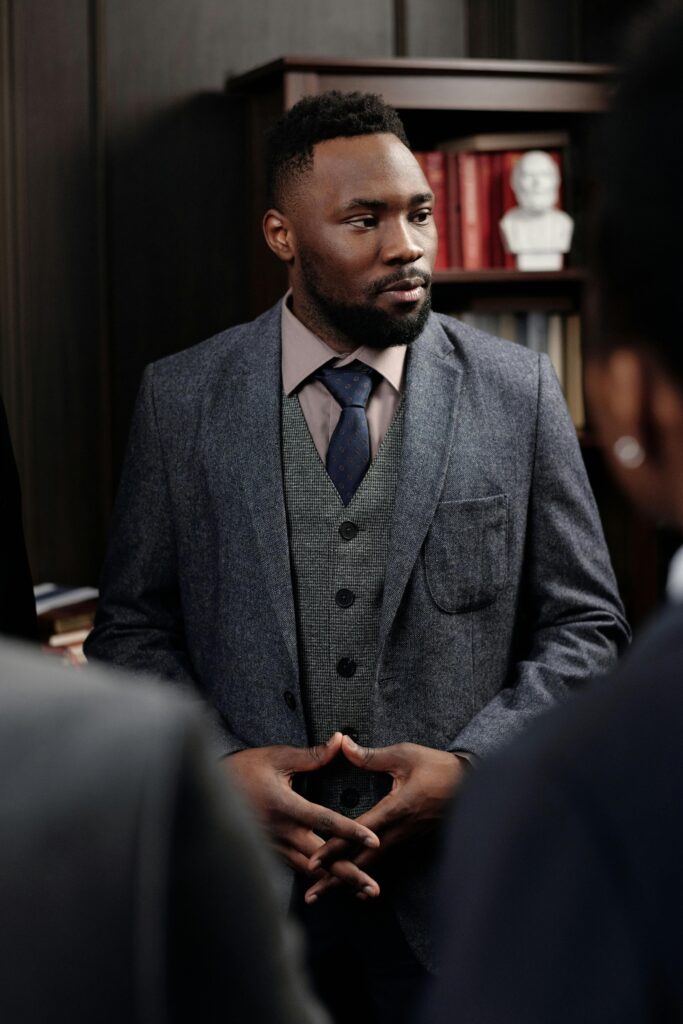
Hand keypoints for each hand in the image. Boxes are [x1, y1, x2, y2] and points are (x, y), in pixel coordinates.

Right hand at [225, 732, 380, 896]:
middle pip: (322, 859)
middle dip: (349, 874)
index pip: (325, 822)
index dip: (351, 831)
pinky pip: (296, 868)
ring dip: (336, 881)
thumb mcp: (277, 758)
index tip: (374, 840)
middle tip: (373, 889)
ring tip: (361, 891)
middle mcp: (282, 832)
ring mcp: (274, 846)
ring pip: (310, 870)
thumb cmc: (243, 769)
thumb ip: (312, 755)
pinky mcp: (269, 852)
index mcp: (286, 807)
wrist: (206, 791)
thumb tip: (340, 741)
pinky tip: (331, 885)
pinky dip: (316, 878)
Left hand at [304, 736, 467, 902]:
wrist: (472, 783)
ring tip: (324, 893)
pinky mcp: (409, 839)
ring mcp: (406, 838)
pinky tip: (355, 884)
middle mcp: (399, 831)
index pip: (358, 833)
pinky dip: (365, 872)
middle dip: (335, 879)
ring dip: (347, 879)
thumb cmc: (438, 767)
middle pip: (362, 860)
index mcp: (396, 810)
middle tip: (311, 895)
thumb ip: (371, 755)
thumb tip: (343, 745)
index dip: (335, 848)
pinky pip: (383, 859)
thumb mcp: (404, 755)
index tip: (314, 862)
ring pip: (372, 863)